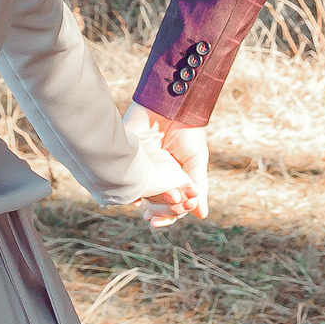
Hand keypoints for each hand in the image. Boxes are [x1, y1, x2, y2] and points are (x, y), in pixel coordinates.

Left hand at [124, 102, 208, 221]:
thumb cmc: (187, 130)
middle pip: (154, 201)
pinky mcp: (128, 154)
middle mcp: (156, 173)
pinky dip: (126, 189)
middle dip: (156, 212)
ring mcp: (141, 165)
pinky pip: (123, 176)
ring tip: (146, 211)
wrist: (174, 104)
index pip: (171, 202)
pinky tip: (133, 196)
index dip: (171, 214)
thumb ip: (198, 186)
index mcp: (172, 176)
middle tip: (154, 219)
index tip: (173, 219)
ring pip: (140, 193)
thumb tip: (202, 215)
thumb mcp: (196, 160)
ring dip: (143, 204)